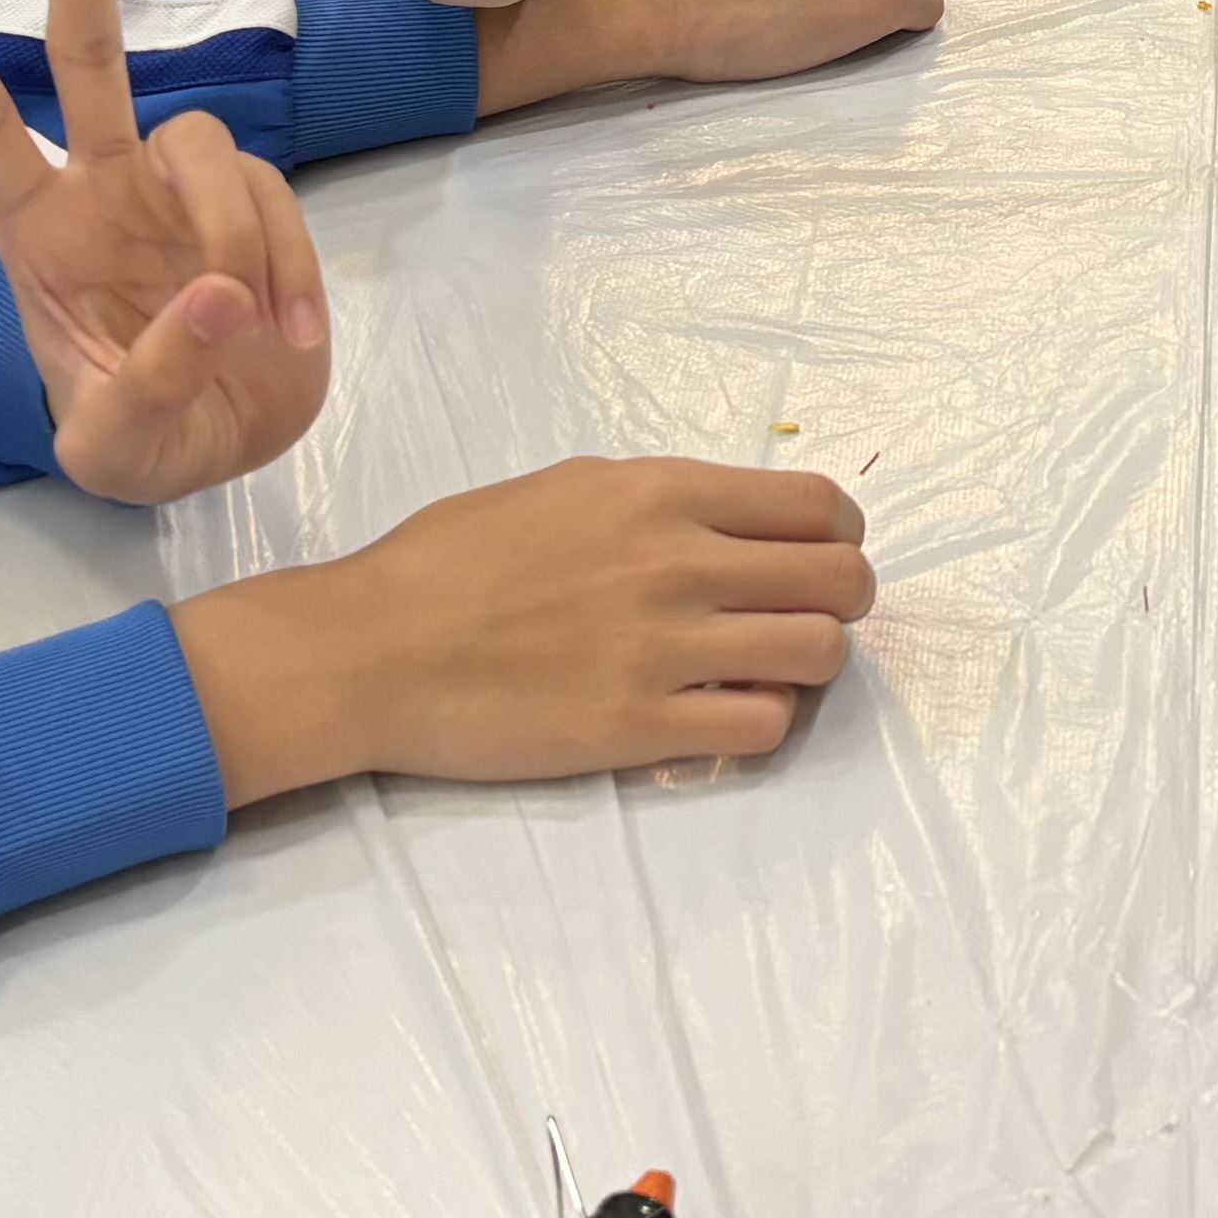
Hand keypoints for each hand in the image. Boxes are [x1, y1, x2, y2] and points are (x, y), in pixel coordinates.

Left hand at [0, 0, 332, 504]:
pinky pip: (278, 206)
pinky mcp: (258, 211)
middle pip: (87, 55)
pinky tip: (288, 339)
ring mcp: (182, 193)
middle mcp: (104, 188)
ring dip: (238, 234)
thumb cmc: (141, 444)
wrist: (227, 449)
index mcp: (37, 233)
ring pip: (211, 146)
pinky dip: (291, 271)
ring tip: (255, 331)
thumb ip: (153, 383)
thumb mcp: (118, 453)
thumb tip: (216, 297)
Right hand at [173, 456, 876, 803]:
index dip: (839, 535)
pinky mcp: (643, 729)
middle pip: (841, 581)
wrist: (375, 648)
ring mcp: (666, 650)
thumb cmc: (453, 559)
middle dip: (842, 600)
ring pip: (819, 655)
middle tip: (804, 617)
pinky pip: (763, 726)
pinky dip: (763, 720)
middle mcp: (678, 562)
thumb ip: (659, 500)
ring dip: (808, 665)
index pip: (818, 507)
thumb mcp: (566, 488)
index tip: (821, 555)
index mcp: (662, 493)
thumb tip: (733, 520)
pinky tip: (724, 712)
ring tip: (766, 669)